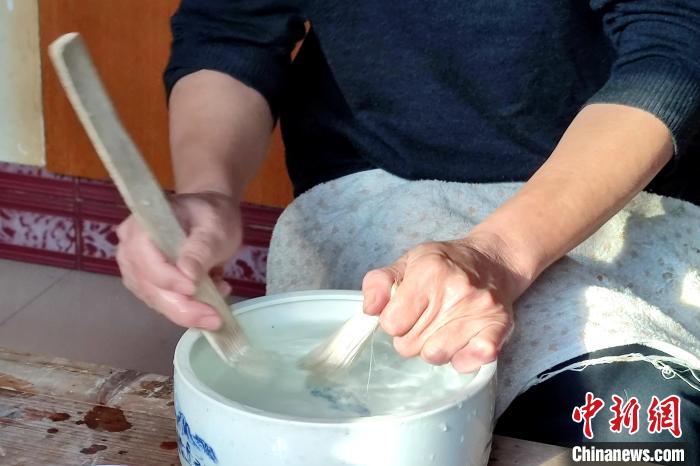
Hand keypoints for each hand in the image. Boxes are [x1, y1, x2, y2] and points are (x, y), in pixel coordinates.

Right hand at [116, 191, 241, 329]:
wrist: (210, 217)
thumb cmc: (211, 216)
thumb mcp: (214, 227)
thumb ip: (201, 249)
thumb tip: (188, 276)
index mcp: (141, 228)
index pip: (146, 261)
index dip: (169, 280)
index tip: (195, 289)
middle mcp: (129, 251)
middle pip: (149, 287)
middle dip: (183, 307)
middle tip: (215, 318)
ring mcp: (136, 270)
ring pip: (156, 301)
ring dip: (188, 309)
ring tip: (218, 303)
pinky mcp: (147, 286)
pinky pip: (164, 304)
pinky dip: (187, 309)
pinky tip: (210, 301)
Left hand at [362, 235, 526, 371]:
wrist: (493, 262)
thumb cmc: (443, 265)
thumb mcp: (406, 263)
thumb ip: (378, 283)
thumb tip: (370, 309)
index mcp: (428, 272)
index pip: (391, 323)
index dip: (394, 321)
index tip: (405, 311)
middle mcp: (455, 290)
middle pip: (410, 344)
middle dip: (411, 336)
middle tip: (425, 320)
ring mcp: (479, 310)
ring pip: (435, 356)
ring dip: (434, 348)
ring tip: (442, 329)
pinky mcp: (498, 327)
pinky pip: (468, 362)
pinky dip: (462, 359)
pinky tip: (462, 343)